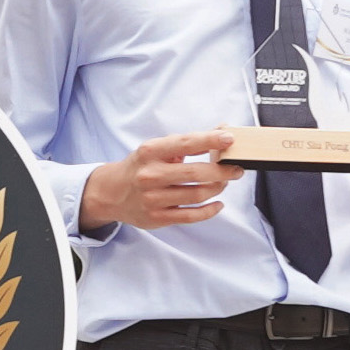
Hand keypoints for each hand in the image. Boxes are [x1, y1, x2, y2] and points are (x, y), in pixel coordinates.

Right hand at [81, 132, 241, 233]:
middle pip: (196, 173)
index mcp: (150, 152)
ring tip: (224, 182)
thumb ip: (187, 142)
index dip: (210, 140)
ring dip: (218, 188)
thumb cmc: (141, 167)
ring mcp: (153, 199)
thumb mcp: (157, 149)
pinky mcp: (158, 218)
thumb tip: (221, 131)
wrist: (112, 193)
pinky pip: (191, 215)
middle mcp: (150, 175)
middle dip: (223, 170)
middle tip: (236, 168)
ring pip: (197, 195)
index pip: (185, 144)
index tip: (229, 138)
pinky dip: (210, 210)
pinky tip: (218, 203)